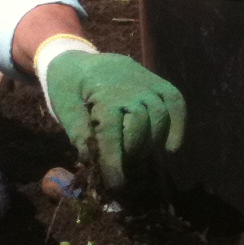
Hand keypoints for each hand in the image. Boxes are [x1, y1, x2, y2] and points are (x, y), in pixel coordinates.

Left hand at [44, 51, 186, 189]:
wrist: (76, 59)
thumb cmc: (68, 88)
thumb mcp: (65, 109)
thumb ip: (79, 135)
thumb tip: (92, 162)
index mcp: (102, 93)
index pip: (112, 132)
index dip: (114, 162)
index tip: (116, 185)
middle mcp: (129, 86)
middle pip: (142, 123)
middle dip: (135, 151)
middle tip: (125, 168)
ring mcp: (146, 82)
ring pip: (161, 114)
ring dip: (154, 142)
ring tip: (141, 157)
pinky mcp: (156, 82)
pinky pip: (176, 100)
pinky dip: (178, 124)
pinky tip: (172, 146)